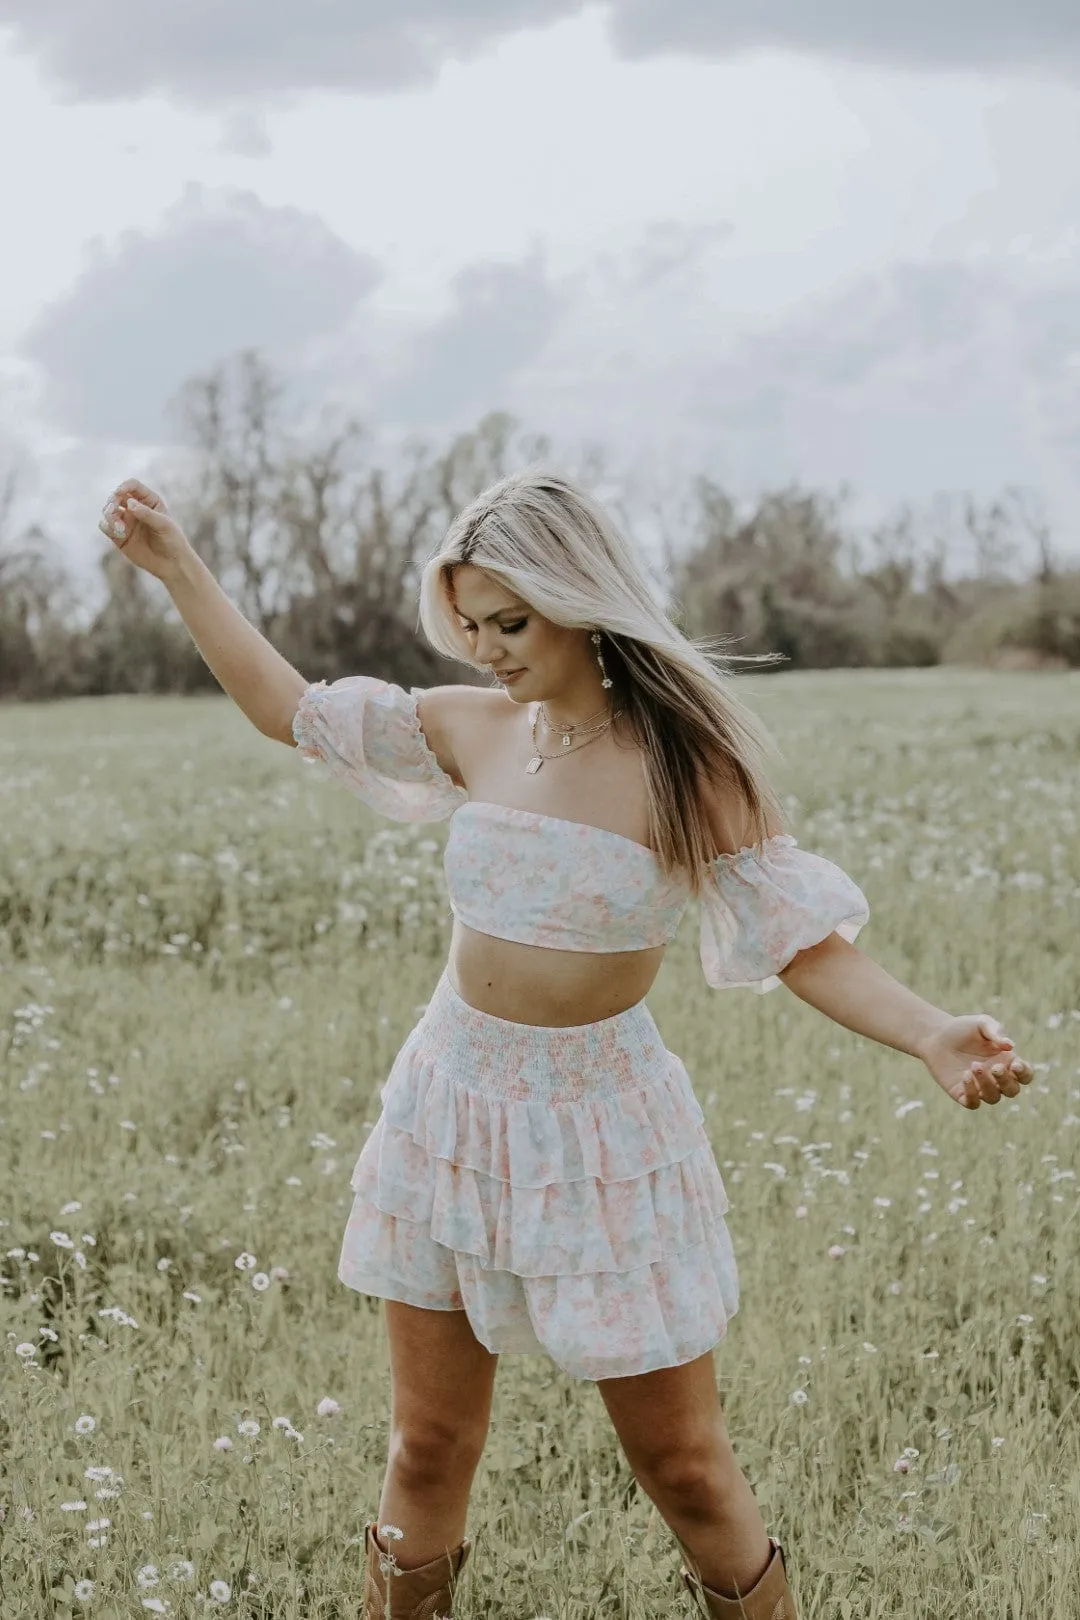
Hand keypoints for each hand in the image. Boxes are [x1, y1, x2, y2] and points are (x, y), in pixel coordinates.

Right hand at [98, 478, 192, 581]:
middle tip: (113, 511)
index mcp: (149, 500)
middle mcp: (135, 508)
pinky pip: (105, 526)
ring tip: (119, 528)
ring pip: (108, 510)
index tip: (118, 493)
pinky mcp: (119, 535)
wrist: (171, 564)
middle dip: (111, 502)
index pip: (132, 486)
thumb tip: (129, 503)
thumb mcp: (164, 525)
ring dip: (109, 516)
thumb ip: (147, 514)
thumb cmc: (173, 541)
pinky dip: (108, 527)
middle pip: (116, 496)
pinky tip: (119, 534)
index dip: (123, 486)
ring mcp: (126, 521)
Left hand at [920, 1015, 1034, 1109]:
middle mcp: (996, 1078)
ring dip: (987, 1084)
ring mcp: (980, 1087)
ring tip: (973, 1065)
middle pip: (1012, 1090)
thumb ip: (996, 1032)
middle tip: (994, 1067)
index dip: (1025, 1073)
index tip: (1015, 1064)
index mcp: (1006, 1062)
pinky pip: (973, 1103)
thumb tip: (1010, 1045)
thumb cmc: (963, 1029)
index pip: (1025, 1075)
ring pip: (993, 1098)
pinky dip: (972, 1093)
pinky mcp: (962, 1093)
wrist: (936, 1036)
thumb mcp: (981, 1023)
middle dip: (1006, 1081)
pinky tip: (965, 1075)